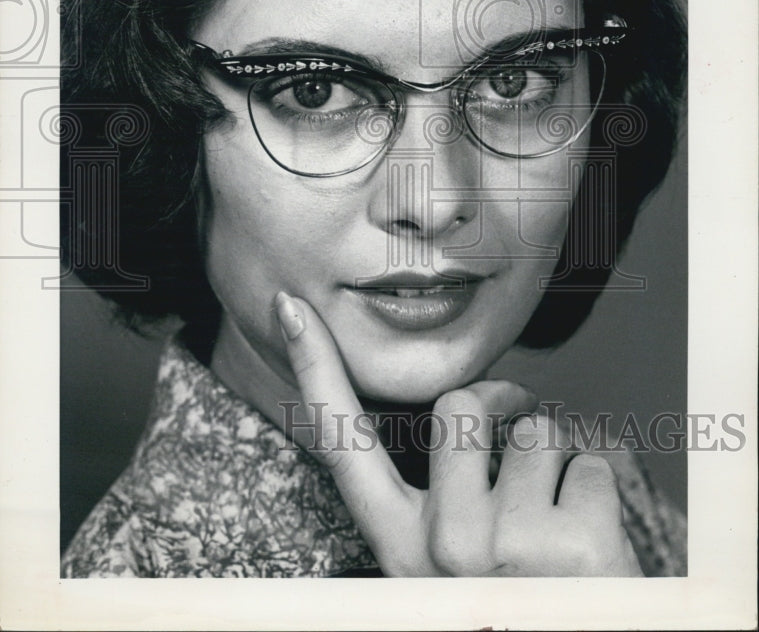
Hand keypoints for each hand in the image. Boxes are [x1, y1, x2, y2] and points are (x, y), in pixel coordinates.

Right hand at [276, 290, 643, 576]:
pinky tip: (593, 547)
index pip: (345, 445)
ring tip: (556, 524)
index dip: (316, 370)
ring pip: (538, 430)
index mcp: (402, 549)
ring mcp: (509, 548)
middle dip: (502, 402)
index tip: (292, 308)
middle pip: (460, 404)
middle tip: (521, 433)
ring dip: (557, 461)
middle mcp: (444, 548)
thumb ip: (441, 499)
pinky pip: (592, 463)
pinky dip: (596, 489)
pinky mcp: (578, 547)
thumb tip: (467, 402)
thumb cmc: (516, 603)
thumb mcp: (451, 567)